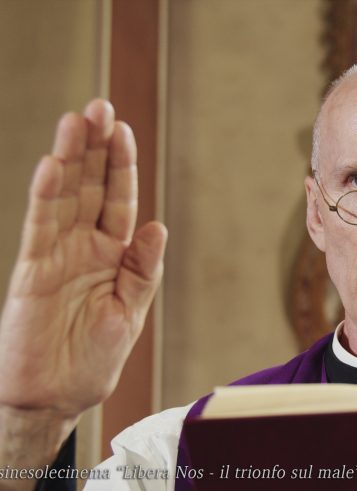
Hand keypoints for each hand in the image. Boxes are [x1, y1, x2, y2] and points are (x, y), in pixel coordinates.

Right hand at [0, 100, 166, 420]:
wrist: (56, 396)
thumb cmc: (95, 358)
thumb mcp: (130, 312)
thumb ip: (142, 270)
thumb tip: (157, 225)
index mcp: (113, 255)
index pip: (117, 201)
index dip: (120, 166)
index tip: (123, 130)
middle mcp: (84, 248)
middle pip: (89, 187)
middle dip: (95, 148)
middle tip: (99, 105)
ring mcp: (55, 256)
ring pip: (63, 197)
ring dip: (70, 159)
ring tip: (76, 120)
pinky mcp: (32, 272)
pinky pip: (39, 228)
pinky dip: (46, 197)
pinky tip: (54, 166)